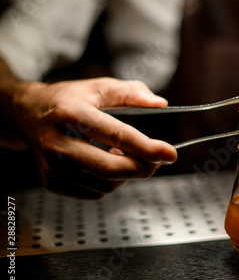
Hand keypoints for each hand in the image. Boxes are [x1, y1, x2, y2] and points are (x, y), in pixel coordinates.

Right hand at [12, 77, 176, 198]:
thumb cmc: (68, 100)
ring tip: (124, 154)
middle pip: (111, 168)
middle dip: (143, 168)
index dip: (147, 148)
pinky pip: (95, 192)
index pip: (116, 135)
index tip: (170, 154)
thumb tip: (160, 103)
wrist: (26, 114)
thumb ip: (132, 92)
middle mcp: (57, 142)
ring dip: (127, 174)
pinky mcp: (51, 181)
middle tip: (158, 159)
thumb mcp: (99, 87)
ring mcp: (52, 165)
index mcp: (71, 113)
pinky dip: (110, 182)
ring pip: (105, 185)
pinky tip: (106, 162)